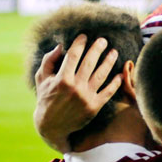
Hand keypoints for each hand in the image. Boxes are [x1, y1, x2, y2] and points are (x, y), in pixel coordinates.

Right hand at [32, 34, 121, 151]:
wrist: (52, 125)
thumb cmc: (45, 98)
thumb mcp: (42, 78)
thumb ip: (49, 61)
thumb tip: (61, 46)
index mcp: (62, 78)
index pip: (73, 55)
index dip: (80, 44)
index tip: (84, 36)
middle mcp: (75, 87)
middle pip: (90, 63)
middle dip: (97, 49)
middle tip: (103, 40)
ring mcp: (86, 97)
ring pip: (101, 75)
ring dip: (109, 62)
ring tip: (114, 52)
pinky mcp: (94, 106)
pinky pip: (107, 92)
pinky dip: (115, 83)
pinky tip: (119, 75)